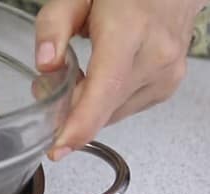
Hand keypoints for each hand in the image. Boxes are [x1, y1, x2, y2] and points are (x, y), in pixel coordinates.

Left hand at [35, 0, 204, 160]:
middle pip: (103, 106)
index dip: (81, 124)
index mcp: (130, 31)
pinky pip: (123, 109)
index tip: (59, 148)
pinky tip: (100, 77)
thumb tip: (46, 64)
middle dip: (70, 108)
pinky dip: (104, 102)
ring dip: (87, 104)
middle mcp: (155, 56)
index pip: (105, 88)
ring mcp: (166, 74)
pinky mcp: (167, 87)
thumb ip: (53, 26)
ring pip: (112, 113)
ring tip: (80, 72)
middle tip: (51, 83)